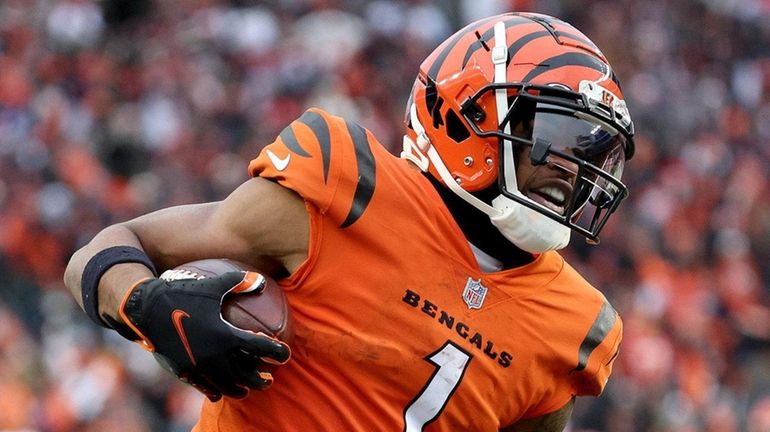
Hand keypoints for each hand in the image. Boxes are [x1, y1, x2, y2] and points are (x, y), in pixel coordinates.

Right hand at [118, 271, 290, 400]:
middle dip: (260, 380)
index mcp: (225, 335)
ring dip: (239, 390)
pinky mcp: (184, 372)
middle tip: (270, 380)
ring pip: (225, 387)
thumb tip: (260, 281)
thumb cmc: (182, 295)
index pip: (259, 348)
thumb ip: (239, 282)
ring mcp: (198, 367)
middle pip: (245, 376)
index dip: (276, 352)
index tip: (285, 355)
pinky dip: (215, 391)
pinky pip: (204, 388)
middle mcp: (214, 355)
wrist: (146, 311)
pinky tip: (220, 393)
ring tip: (247, 390)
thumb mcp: (213, 286)